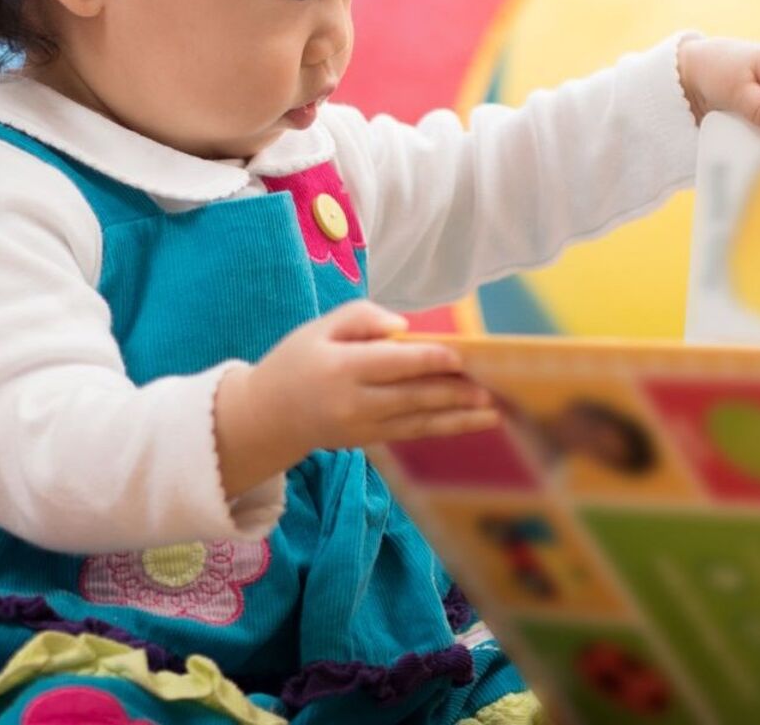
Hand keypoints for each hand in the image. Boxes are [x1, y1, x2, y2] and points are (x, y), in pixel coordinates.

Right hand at [213, 302, 498, 494]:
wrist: (266, 416)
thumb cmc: (297, 361)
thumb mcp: (319, 327)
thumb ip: (361, 317)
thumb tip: (404, 328)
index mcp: (341, 367)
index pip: (394, 363)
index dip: (430, 360)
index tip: (462, 357)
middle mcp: (354, 402)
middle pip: (413, 395)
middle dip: (455, 392)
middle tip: (491, 387)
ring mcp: (362, 427)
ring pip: (419, 421)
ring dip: (458, 416)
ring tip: (493, 411)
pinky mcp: (368, 442)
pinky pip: (411, 434)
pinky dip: (443, 428)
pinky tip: (469, 422)